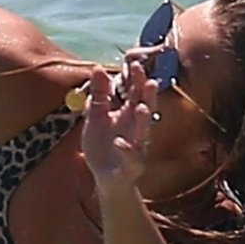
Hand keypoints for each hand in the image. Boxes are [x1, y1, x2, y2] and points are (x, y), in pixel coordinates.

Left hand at [79, 60, 159, 192]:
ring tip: (139, 107)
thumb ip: (98, 95)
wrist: (106, 179)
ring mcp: (136, 146)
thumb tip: (97, 68)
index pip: (135, 93)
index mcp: (127, 114)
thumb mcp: (96, 117)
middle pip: (145, 108)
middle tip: (148, 81)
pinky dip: (125, 150)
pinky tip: (118, 142)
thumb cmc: (103, 146)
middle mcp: (136, 128)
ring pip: (143, 131)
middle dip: (147, 96)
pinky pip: (131, 157)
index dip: (136, 80)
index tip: (135, 64)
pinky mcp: (131, 165)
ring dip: (142, 120)